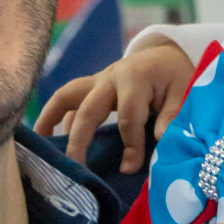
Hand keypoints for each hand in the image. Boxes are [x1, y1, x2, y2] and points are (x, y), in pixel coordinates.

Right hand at [34, 41, 194, 172]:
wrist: (163, 55)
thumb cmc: (174, 76)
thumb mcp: (184, 90)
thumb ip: (173, 114)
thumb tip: (159, 140)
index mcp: (135, 78)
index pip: (128, 116)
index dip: (131, 145)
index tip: (131, 169)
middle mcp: (111, 77)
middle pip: (89, 109)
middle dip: (80, 140)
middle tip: (76, 168)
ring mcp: (97, 81)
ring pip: (67, 97)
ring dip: (50, 119)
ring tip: (39, 147)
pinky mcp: (91, 87)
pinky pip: (67, 100)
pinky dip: (54, 117)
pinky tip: (48, 141)